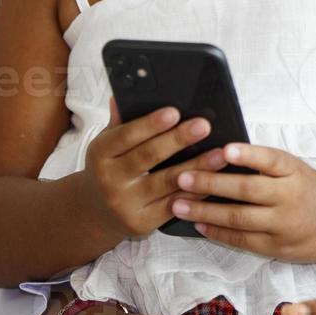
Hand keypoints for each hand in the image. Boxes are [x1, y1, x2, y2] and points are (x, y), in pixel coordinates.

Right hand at [71, 98, 228, 243]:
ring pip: (166, 182)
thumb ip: (120, 121)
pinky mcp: (142, 223)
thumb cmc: (108, 168)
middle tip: (204, 125)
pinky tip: (214, 180)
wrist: (95, 213)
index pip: (126, 136)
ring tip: (220, 154)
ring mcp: (126, 204)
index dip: (150, 124)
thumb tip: (127, 91)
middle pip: (148, 157)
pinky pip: (174, 205)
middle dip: (178, 140)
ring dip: (197, 167)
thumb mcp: (106, 145)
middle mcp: (110, 180)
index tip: (174, 112)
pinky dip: (196, 192)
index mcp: (100, 154)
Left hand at [171, 143, 315, 263]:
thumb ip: (267, 166)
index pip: (271, 160)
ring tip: (179, 202)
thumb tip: (220, 156)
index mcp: (296, 172)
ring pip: (239, 218)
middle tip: (182, 176)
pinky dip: (218, 231)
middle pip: (247, 191)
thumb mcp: (297, 170)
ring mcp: (283, 226)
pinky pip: (242, 239)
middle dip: (211, 184)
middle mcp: (291, 198)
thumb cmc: (314, 190)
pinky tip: (199, 222)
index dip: (248, 155)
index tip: (226, 149)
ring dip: (205, 210)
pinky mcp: (277, 248)